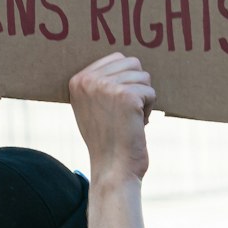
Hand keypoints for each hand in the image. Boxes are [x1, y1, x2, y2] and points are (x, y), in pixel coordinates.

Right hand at [68, 53, 154, 182]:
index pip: (117, 59)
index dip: (126, 81)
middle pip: (132, 63)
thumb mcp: (93, 106)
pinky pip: (151, 92)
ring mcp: (106, 86)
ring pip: (144, 77)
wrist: (112, 168)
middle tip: (125, 113)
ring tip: (130, 119)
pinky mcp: (125, 96)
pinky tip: (137, 125)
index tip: (115, 107)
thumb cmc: (107, 139)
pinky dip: (150, 109)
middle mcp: (88, 80)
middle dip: (136, 88)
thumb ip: (101, 82)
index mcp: (77, 80)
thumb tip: (125, 60)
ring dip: (144, 99)